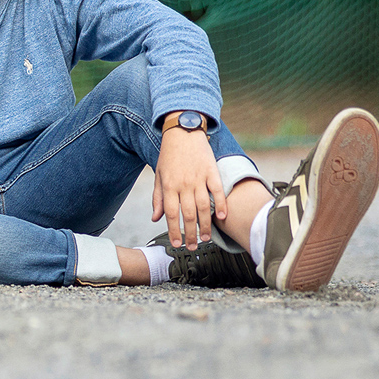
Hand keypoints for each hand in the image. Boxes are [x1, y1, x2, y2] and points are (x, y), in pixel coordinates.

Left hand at [152, 124, 226, 249]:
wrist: (183, 131)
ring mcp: (199, 178)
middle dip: (191, 234)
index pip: (172, 214)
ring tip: (206, 238)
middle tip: (193, 247)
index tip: (177, 244)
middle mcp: (184, 184)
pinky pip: (218, 191)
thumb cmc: (169, 155)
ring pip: (204, 207)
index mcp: (169, 186)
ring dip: (206, 225)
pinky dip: (222, 205)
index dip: (174, 231)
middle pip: (189, 214)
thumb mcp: (158, 175)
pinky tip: (223, 217)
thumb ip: (158, 198)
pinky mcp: (211, 171)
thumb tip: (156, 218)